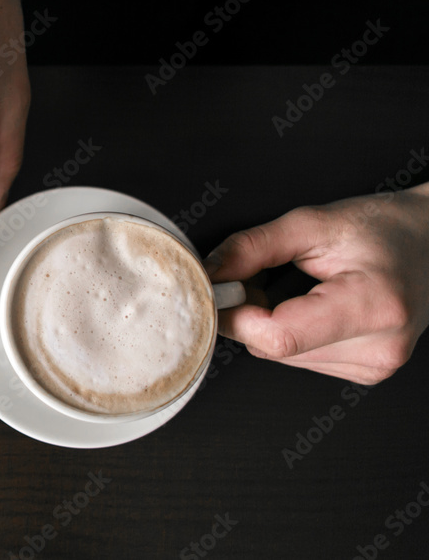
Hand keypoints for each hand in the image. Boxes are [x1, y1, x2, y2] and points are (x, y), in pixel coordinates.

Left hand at [205, 184, 428, 383]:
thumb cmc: (385, 228)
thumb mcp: (314, 223)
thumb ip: (253, 248)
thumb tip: (209, 273)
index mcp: (373, 306)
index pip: (278, 335)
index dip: (234, 314)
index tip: (219, 288)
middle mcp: (379, 348)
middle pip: (273, 347)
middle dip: (250, 311)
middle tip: (262, 272)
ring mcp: (375, 366)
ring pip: (279, 355)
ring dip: (268, 322)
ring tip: (296, 284)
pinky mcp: (367, 372)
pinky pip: (298, 357)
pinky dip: (288, 331)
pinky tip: (309, 303)